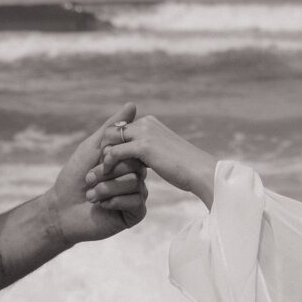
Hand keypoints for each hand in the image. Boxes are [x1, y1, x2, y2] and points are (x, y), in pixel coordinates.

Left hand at [44, 104, 149, 244]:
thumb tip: (133, 105)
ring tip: (91, 195)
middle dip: (107, 172)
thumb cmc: (74, 178)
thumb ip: (112, 128)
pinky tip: (101, 206)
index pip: (134, 149)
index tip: (95, 161)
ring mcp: (136, 196)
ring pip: (135, 183)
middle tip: (88, 180)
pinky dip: (114, 201)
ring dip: (106, 188)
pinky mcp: (135, 214)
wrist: (62, 209)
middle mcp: (135, 178)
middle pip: (136, 166)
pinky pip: (136, 202)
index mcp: (127, 162)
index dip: (113, 155)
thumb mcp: (93, 147)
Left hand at [95, 115, 218, 206]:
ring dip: (103, 157)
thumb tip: (139, 155)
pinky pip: (115, 152)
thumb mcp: (165, 153)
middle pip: (111, 132)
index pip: (119, 129)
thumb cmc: (187, 168)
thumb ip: (149, 149)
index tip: (106, 164)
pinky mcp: (144, 147)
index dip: (110, 146)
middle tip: (99, 169)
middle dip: (103, 149)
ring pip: (110, 140)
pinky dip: (108, 164)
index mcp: (150, 124)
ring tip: (99, 175)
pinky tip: (107, 178)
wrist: (201, 172)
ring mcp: (145, 133)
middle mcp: (146, 124)